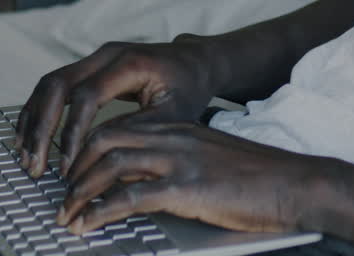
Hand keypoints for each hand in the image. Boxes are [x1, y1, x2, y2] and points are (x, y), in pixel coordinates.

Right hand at [15, 38, 216, 177]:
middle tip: (34, 164)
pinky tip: (29, 137)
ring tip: (25, 156)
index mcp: (128, 63)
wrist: (195, 61)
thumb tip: (100, 155)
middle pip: (57, 85)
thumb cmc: (189, 87)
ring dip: (34, 121)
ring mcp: (95, 57)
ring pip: (49, 84)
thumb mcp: (173, 114)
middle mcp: (106, 54)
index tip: (67, 165)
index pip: (86, 95)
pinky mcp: (90, 66)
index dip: (72, 132)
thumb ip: (137, 131)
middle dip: (41, 128)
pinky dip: (39, 112)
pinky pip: (55, 86)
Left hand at [58, 121, 322, 234]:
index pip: (117, 128)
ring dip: (79, 192)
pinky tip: (87, 225)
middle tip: (61, 195)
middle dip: (73, 168)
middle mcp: (172, 136)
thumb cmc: (256, 179)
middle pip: (103, 140)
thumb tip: (145, 183)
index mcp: (177, 127)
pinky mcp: (185, 187)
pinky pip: (129, 196)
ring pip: (109, 165)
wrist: (292, 184)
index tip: (71, 175)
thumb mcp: (209, 160)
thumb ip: (177, 162)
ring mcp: (178, 160)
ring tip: (66, 215)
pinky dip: (100, 211)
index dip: (86, 151)